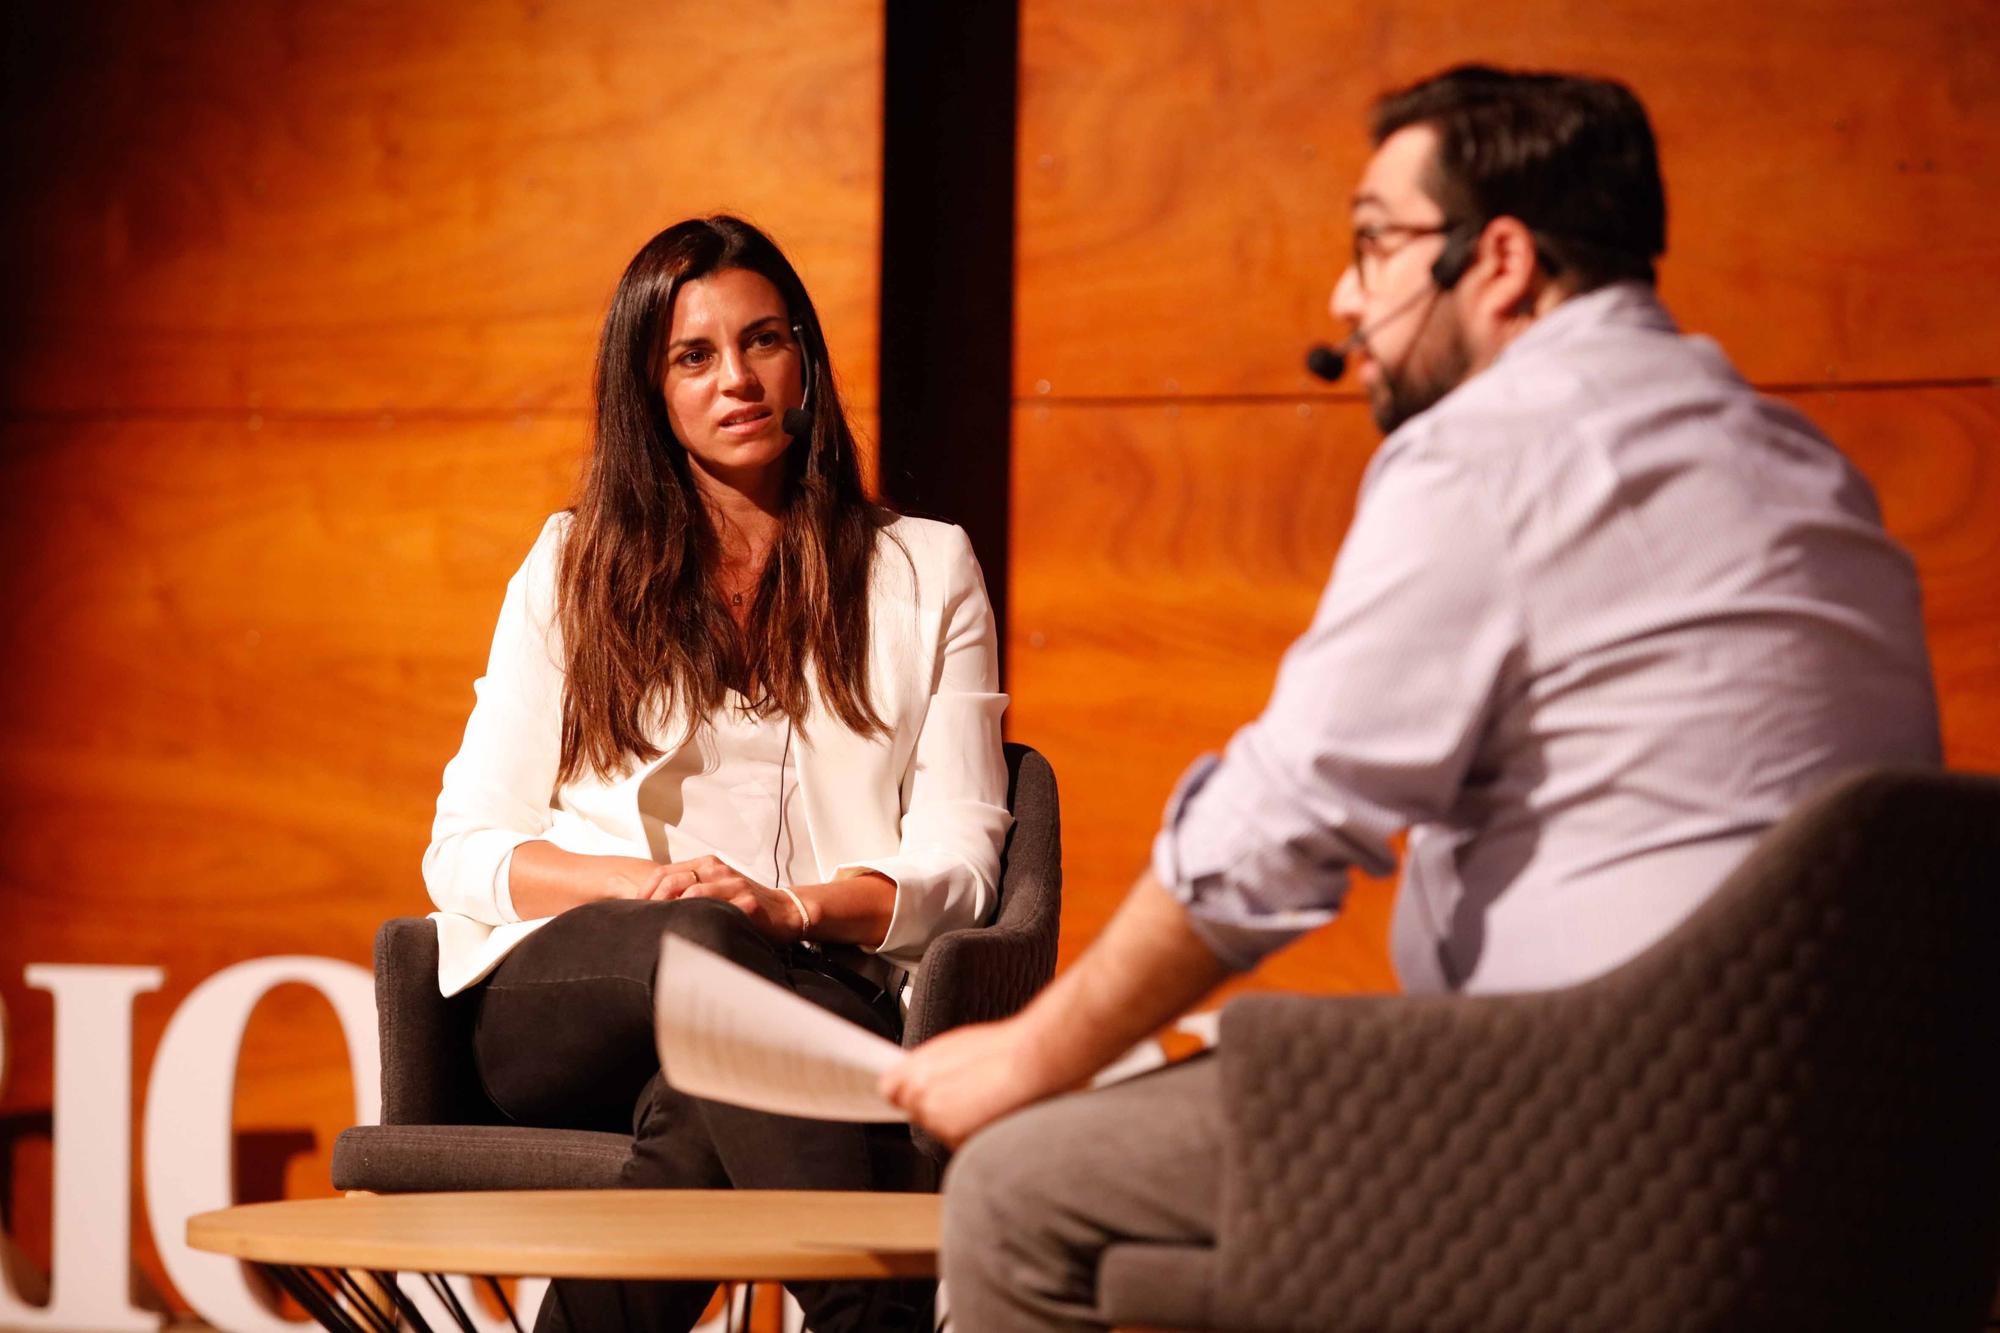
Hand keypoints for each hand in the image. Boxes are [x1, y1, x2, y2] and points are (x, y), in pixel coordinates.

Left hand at [644, 854, 810, 944]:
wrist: (786, 910)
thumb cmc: (745, 902)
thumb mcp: (716, 887)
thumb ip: (690, 890)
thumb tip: (653, 907)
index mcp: (707, 864)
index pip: (664, 872)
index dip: (645, 891)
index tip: (633, 909)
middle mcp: (718, 870)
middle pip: (673, 881)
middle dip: (653, 902)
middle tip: (641, 922)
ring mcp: (734, 885)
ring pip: (692, 893)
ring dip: (672, 911)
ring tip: (659, 928)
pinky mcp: (747, 903)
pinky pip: (718, 911)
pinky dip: (699, 921)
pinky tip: (688, 933)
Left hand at [879, 1015, 1065, 1148]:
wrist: (1034, 1061)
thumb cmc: (1003, 1048)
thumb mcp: (954, 1045)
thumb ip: (924, 1064)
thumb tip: (905, 1076)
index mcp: (915, 1069)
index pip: (890, 1089)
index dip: (908, 1088)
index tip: (922, 1087)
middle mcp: (921, 1097)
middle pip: (917, 1109)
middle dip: (936, 1103)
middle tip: (967, 1089)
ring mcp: (939, 1122)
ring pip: (940, 1126)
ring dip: (956, 1119)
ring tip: (986, 1098)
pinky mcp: (960, 1140)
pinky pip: (960, 1140)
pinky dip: (973, 1132)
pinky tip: (992, 1113)